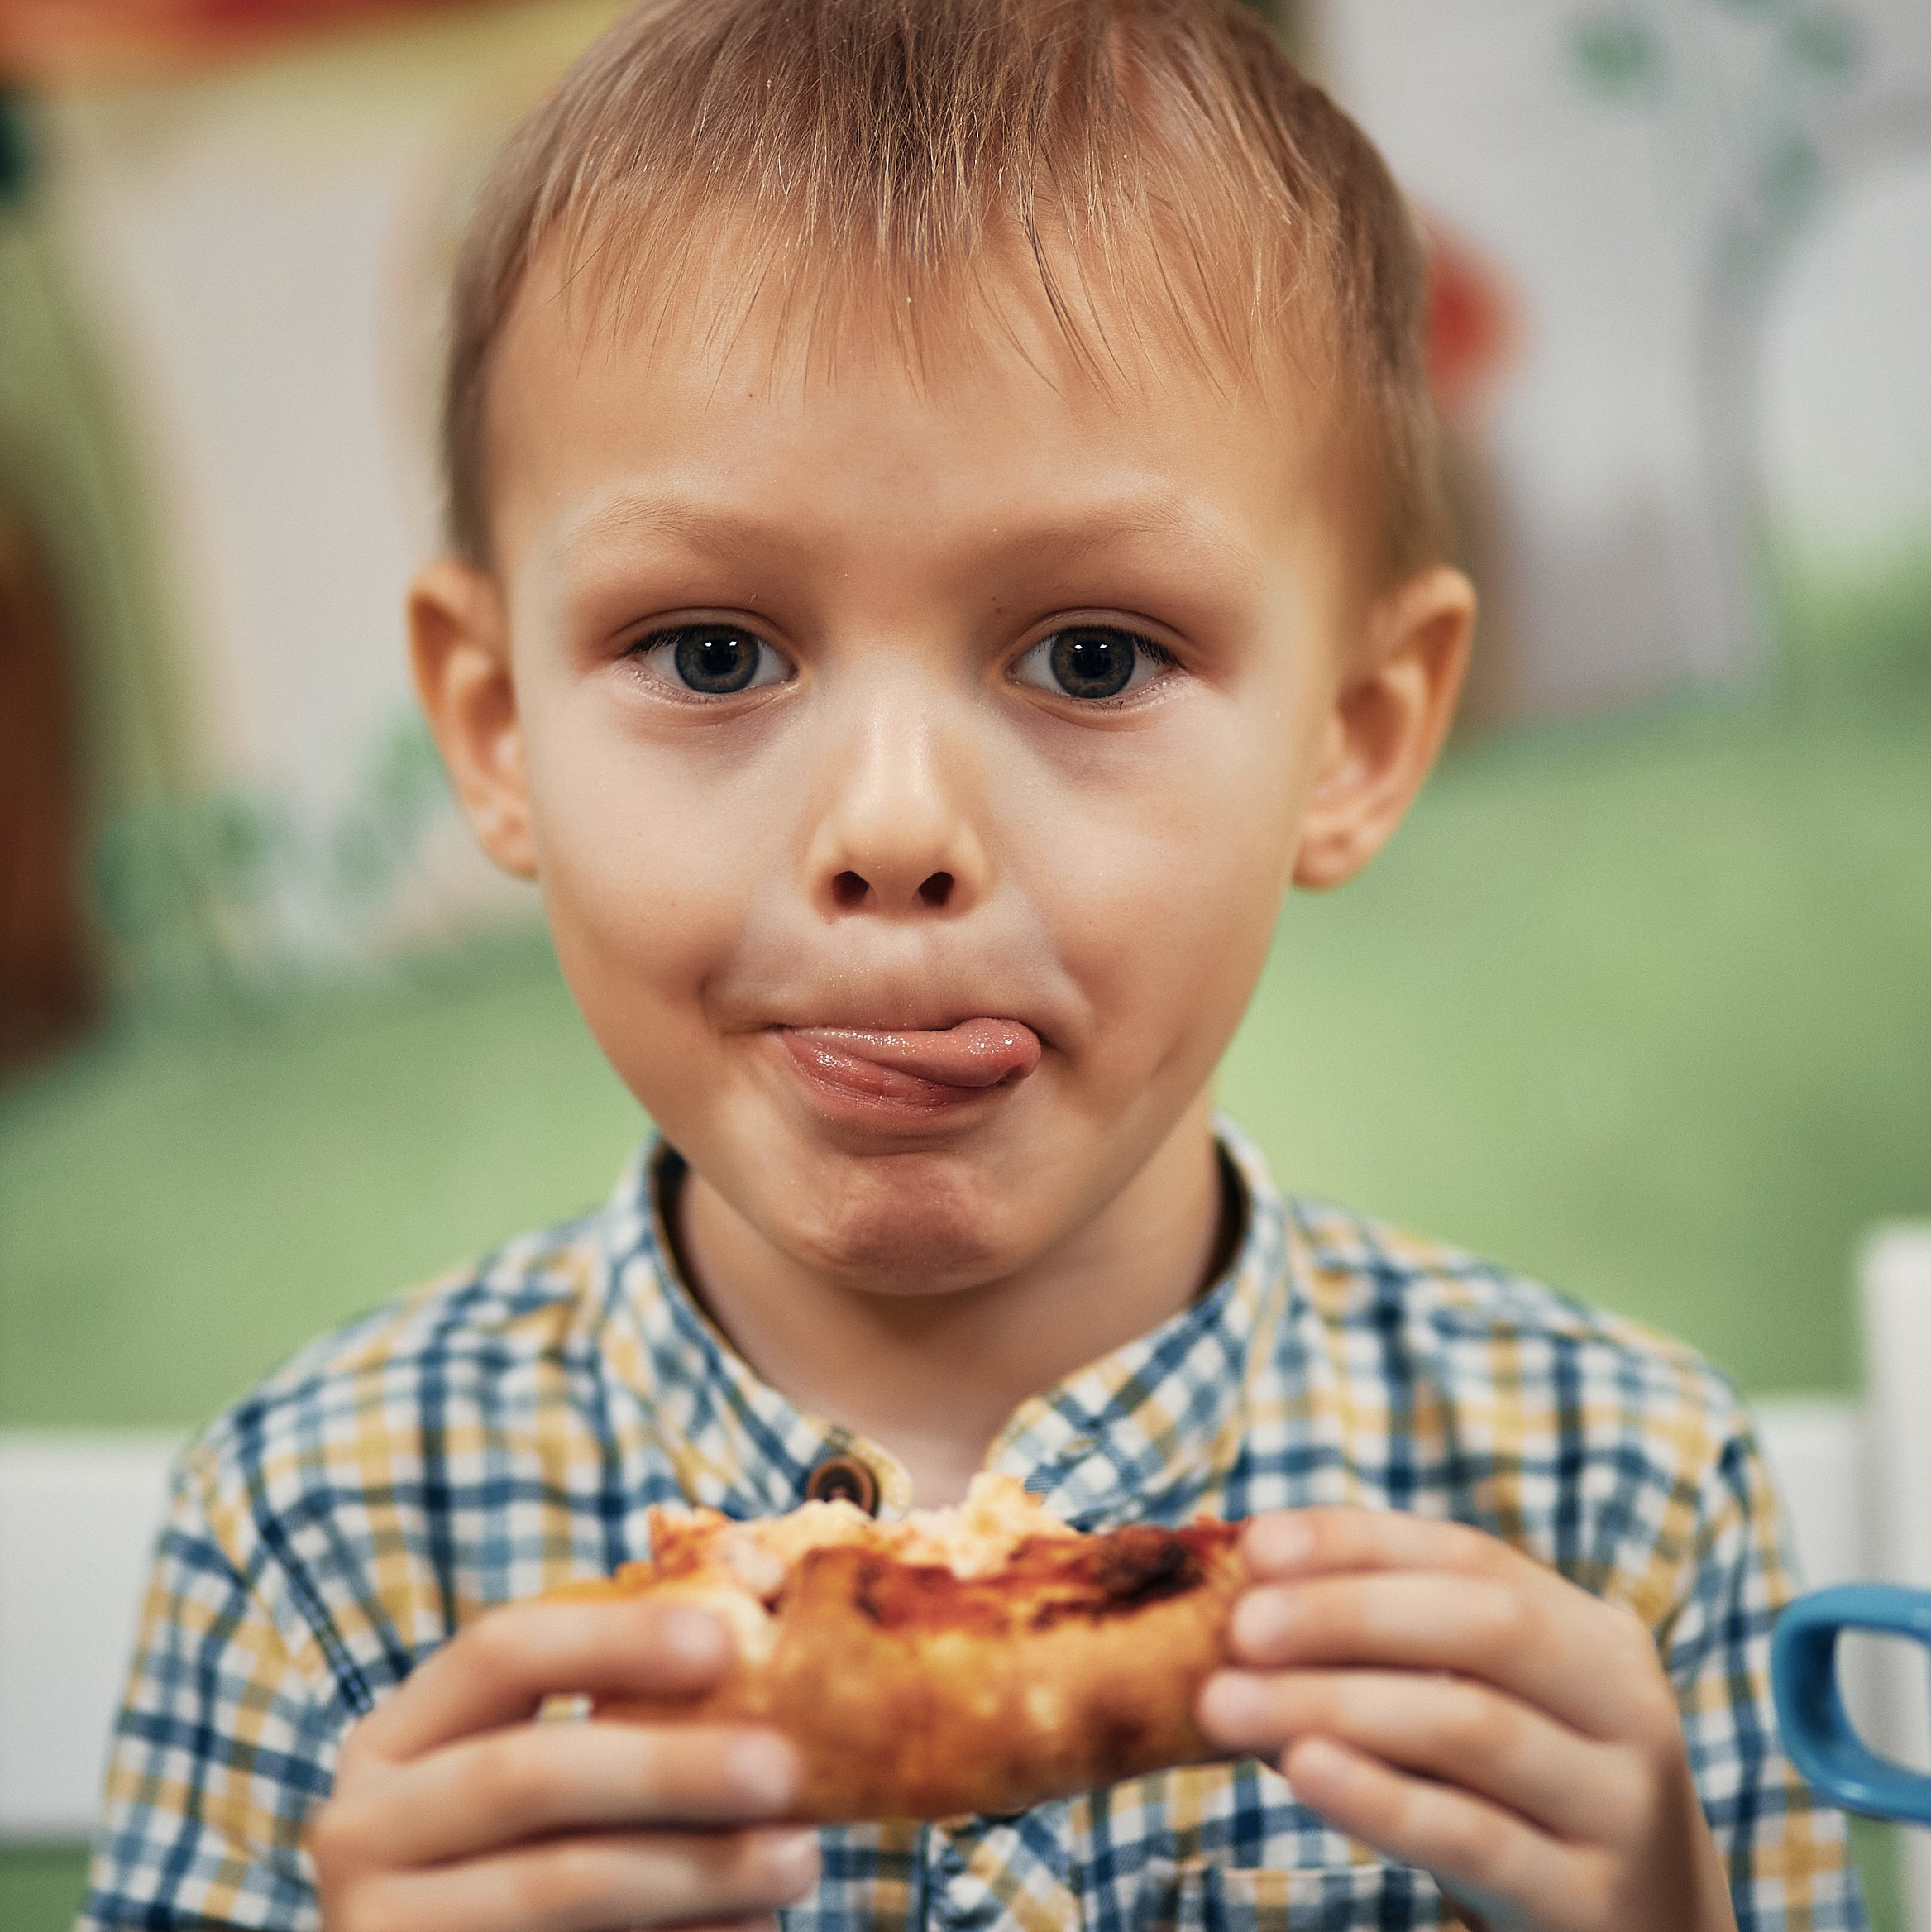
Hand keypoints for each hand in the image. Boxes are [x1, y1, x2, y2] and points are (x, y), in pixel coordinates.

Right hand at [310, 1596, 818, 1931]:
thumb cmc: (522, 1859)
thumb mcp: (536, 1770)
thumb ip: (613, 1708)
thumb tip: (755, 1611)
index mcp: (398, 1738)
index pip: (501, 1651)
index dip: (613, 1636)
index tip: (725, 1637)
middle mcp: (363, 1828)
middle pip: (526, 1773)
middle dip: (667, 1767)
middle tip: (784, 1766)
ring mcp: (381, 1926)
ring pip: (555, 1886)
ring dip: (695, 1870)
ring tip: (798, 1860)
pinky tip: (750, 1929)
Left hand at [1196, 1511, 1735, 1931]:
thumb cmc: (1525, 1812)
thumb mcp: (1476, 1720)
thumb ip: (1387, 1664)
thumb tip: (1234, 1614)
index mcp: (1592, 1637)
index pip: (1469, 1556)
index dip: (1357, 1541)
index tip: (1255, 1544)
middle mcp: (1626, 1708)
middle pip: (1482, 1625)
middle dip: (1346, 1613)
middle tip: (1238, 1626)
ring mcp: (1621, 1809)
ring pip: (1470, 1726)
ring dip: (1334, 1703)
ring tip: (1228, 1704)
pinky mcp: (1594, 1903)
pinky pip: (1473, 1836)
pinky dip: (1379, 1798)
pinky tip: (1302, 1772)